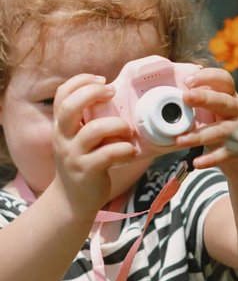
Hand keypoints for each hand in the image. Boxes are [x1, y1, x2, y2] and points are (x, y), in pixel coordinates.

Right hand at [51, 74, 137, 214]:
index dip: (81, 81)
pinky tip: (131, 152)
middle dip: (94, 93)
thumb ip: (88, 120)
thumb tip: (118, 96)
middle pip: (70, 106)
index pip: (62, 94)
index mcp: (61, 125)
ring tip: (128, 131)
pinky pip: (109, 154)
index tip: (103, 80)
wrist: (72, 200)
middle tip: (113, 94)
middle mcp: (63, 137)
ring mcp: (73, 155)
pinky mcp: (87, 171)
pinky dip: (125, 149)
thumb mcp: (77, 139)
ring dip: (118, 125)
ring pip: (94, 130)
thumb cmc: (83, 162)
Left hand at [176, 67, 237, 176]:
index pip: (224, 80)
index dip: (208, 76)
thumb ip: (200, 104)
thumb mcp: (215, 113)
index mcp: (230, 97)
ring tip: (180, 140)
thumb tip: (171, 95)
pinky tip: (197, 163)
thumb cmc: (223, 130)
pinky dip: (211, 159)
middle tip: (186, 97)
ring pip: (221, 130)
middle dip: (205, 98)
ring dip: (200, 135)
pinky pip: (225, 154)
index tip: (187, 81)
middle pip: (223, 101)